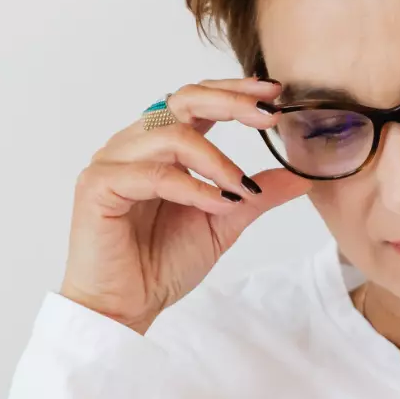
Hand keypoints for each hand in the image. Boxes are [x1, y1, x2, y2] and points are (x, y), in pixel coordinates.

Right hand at [59, 77, 313, 334]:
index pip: (197, 101)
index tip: (274, 95)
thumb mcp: (223, 222)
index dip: (234, 91)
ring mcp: (112, 162)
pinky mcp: (97, 186)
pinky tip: (215, 203)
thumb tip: (302, 176)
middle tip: (268, 116)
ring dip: (215, 159)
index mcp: (159, 146)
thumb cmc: (161, 264)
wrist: (125, 306)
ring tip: (241, 188)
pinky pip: (151, 173)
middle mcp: (133, 145)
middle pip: (182, 100)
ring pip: (169, 134)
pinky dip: (191, 186)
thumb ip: (256, 195)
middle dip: (230, 103)